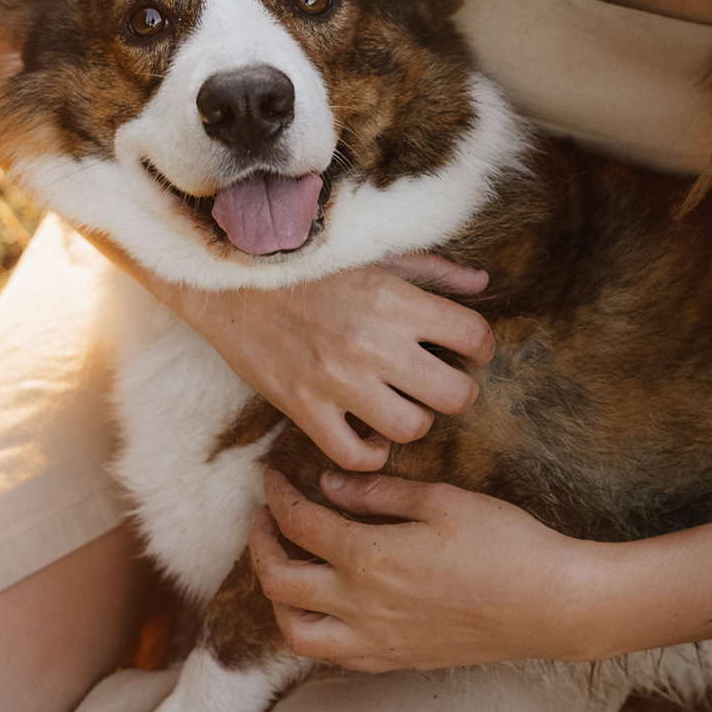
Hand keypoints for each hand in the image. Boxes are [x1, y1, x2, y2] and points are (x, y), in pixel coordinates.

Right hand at [173, 255, 493, 472]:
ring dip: (415, 420)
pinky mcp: (303, 408)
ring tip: (402, 404)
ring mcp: (337, 380)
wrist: (229, 277)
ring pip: (412, 429)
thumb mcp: (374, 254)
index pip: (474, 336)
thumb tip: (481, 282)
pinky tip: (367, 432)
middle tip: (438, 381)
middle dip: (456, 390)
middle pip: (455, 395)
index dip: (480, 346)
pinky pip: (354, 456)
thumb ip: (432, 271)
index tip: (466, 348)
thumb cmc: (308, 263)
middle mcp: (373, 342)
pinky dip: (369, 453)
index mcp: (395, 300)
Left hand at [249, 467, 604, 670]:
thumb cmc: (505, 545)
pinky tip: (328, 606)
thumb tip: (330, 486)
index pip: (299, 524)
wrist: (550, 604)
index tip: (272, 476)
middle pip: (279, 581)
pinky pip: (335, 655)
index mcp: (369, 559)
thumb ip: (379, 495)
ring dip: (278, 598)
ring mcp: (378, 641)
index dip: (277, 495)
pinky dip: (315, 630)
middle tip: (265, 518)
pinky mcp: (398, 659)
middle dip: (261, 544)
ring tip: (286, 567)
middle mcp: (362, 606)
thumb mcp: (443, 500)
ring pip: (297, 632)